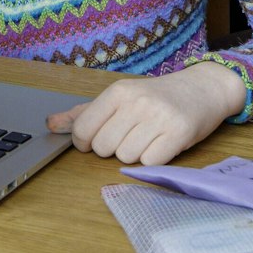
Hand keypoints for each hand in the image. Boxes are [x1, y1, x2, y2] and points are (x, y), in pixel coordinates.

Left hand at [45, 63, 244, 165]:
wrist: (202, 89)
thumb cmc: (156, 97)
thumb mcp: (119, 97)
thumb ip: (84, 113)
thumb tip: (50, 124)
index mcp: (118, 91)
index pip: (83, 130)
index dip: (86, 143)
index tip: (98, 139)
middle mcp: (137, 102)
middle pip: (104, 147)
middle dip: (113, 148)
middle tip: (130, 135)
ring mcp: (159, 117)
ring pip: (126, 157)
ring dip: (135, 154)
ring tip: (148, 137)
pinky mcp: (178, 133)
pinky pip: (150, 163)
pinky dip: (153, 160)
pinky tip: (161, 144)